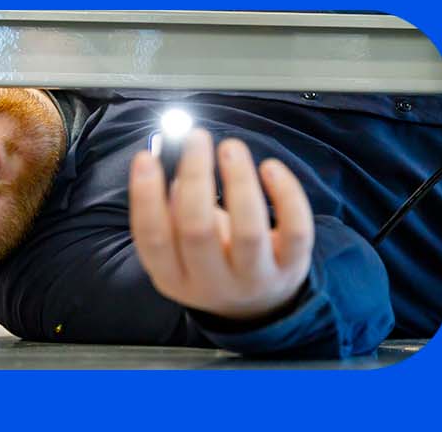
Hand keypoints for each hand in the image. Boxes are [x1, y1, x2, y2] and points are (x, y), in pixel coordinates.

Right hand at [129, 130, 315, 322]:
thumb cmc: (213, 259)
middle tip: (197, 137)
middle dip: (197, 177)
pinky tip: (270, 167)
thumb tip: (165, 161)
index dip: (145, 197)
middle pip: (199, 232)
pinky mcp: (292, 267)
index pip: (153, 240)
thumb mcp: (182, 249)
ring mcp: (255, 278)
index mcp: (174, 277)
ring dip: (239, 181)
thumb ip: (170, 213)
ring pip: (248, 232)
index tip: (145, 157)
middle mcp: (212, 283)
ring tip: (231, 147)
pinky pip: (295, 230)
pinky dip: (286, 194)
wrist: (257, 305)